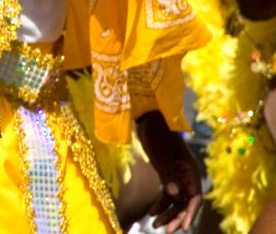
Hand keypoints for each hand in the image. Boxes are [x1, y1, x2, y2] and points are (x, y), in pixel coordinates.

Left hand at [136, 111, 201, 231]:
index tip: (184, 227)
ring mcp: (177, 176)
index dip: (190, 213)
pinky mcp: (167, 175)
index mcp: (190, 171)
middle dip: (177, 217)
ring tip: (155, 225)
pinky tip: (151, 213)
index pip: (195, 197)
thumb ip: (168, 175)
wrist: (148, 119)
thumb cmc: (157, 135)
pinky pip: (167, 194)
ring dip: (168, 213)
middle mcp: (186, 176)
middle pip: (185, 202)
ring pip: (176, 201)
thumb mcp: (161, 156)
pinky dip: (161, 204)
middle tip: (166, 230)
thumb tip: (174, 194)